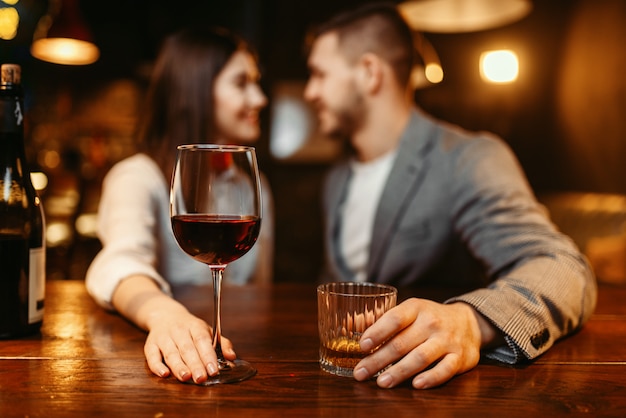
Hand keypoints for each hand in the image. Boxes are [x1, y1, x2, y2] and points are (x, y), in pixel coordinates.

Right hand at [144, 307, 235, 383]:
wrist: (165, 315)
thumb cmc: (190, 328)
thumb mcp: (207, 330)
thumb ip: (221, 344)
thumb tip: (232, 357)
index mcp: (195, 326)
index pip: (202, 340)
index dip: (208, 355)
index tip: (214, 370)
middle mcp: (179, 331)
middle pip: (187, 348)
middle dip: (195, 364)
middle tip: (201, 378)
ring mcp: (164, 337)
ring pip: (171, 353)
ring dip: (178, 366)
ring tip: (186, 377)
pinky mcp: (150, 344)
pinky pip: (152, 356)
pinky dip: (157, 365)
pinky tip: (164, 374)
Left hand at [352, 299, 485, 388]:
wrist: (469, 322)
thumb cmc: (429, 319)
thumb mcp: (410, 311)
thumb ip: (384, 319)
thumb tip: (355, 324)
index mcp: (416, 308)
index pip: (395, 318)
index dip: (377, 332)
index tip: (362, 345)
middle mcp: (432, 322)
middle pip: (401, 343)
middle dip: (378, 360)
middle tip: (360, 372)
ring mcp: (447, 340)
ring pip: (420, 357)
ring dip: (399, 371)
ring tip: (381, 382)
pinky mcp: (460, 358)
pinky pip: (445, 369)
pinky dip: (430, 378)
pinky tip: (416, 385)